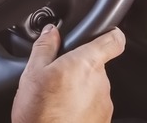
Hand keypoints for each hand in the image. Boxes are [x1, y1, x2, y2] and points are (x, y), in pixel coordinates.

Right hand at [11, 25, 125, 122]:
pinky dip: (81, 107)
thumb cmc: (40, 114)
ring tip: (57, 98)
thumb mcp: (32, 74)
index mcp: (85, 64)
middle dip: (80, 68)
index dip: (111, 34)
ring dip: (80, 89)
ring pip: (94, 87)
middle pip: (97, 66)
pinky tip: (63, 112)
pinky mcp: (103, 120)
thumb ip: (44, 47)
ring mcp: (104, 103)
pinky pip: (94, 106)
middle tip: (59, 77)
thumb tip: (51, 32)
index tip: (107, 33)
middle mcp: (100, 82)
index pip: (114, 40)